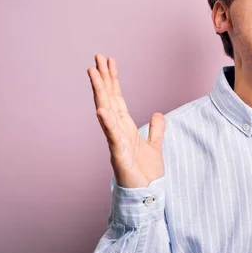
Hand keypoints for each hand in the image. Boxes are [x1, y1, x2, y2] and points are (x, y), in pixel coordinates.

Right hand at [87, 53, 164, 187]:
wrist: (147, 195)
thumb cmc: (146, 173)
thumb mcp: (155, 146)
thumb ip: (156, 129)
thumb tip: (158, 113)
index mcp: (126, 127)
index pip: (117, 98)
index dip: (113, 79)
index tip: (109, 61)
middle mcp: (118, 131)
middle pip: (109, 99)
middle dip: (103, 78)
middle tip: (96, 57)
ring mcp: (116, 142)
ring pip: (106, 112)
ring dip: (100, 92)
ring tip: (93, 73)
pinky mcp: (119, 155)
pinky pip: (112, 136)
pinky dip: (107, 123)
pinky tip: (101, 109)